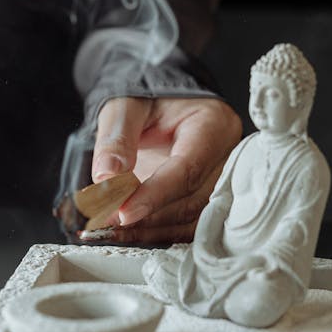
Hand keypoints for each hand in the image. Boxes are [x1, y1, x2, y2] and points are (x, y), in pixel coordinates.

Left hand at [89, 96, 241, 243]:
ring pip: (192, 220)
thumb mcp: (127, 105)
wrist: (160, 105)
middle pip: (193, 200)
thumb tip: (106, 175)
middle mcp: (225, 157)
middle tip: (106, 222)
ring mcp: (219, 181)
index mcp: (214, 125)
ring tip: (110, 230)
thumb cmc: (149, 98)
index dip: (155, 195)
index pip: (188, 168)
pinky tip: (127, 232)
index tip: (123, 213)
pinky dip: (156, 233)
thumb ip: (116, 137)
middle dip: (148, 217)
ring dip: (150, 231)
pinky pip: (187, 226)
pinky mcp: (205, 199)